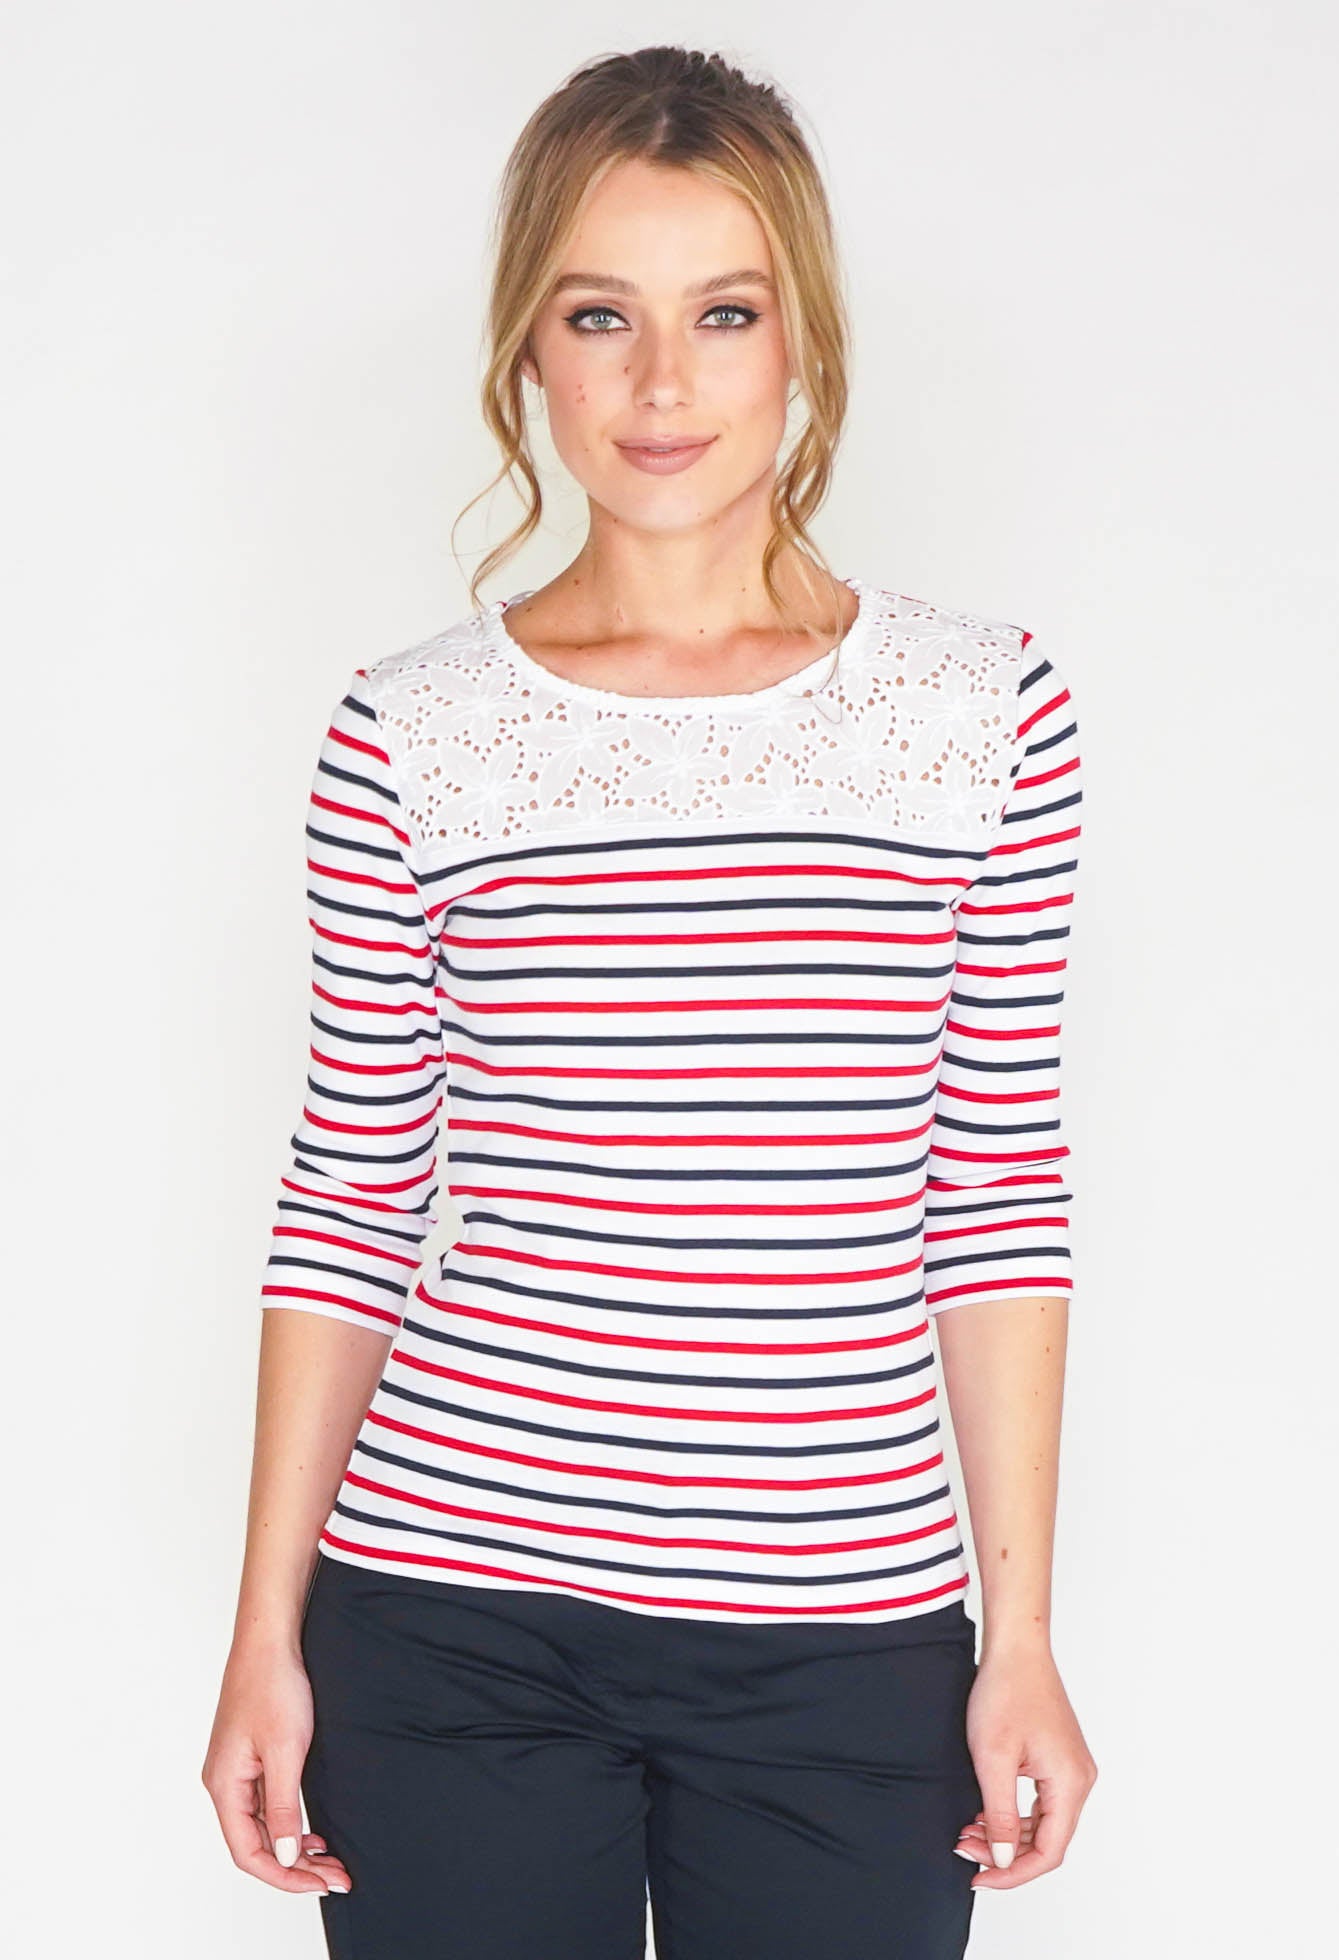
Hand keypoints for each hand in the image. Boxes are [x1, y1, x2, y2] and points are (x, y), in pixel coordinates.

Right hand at [201, 1637, 352, 1896]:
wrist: (270, 1640)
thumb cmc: (273, 1685)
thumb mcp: (286, 1751)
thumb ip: (285, 1807)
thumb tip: (286, 1855)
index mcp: (224, 1786)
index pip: (249, 1853)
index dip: (284, 1876)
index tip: (320, 1884)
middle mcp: (225, 1782)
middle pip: (256, 1844)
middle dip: (296, 1866)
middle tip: (336, 1876)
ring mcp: (237, 1770)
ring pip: (263, 1826)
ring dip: (295, 1847)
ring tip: (330, 1860)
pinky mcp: (251, 1757)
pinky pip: (267, 1804)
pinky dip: (291, 1823)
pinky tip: (314, 1830)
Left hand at [953, 1641, 1096, 1890]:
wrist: (1016, 1646)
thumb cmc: (1005, 1692)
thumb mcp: (993, 1759)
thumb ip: (1001, 1815)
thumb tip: (1005, 1860)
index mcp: (1070, 1784)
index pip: (1049, 1852)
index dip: (1013, 1873)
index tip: (979, 1877)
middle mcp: (1079, 1780)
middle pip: (1047, 1840)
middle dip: (1005, 1854)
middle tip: (965, 1850)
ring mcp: (1071, 1768)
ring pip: (1042, 1822)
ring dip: (1007, 1834)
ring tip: (968, 1833)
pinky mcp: (1059, 1757)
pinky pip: (1040, 1801)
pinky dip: (1013, 1813)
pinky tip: (984, 1812)